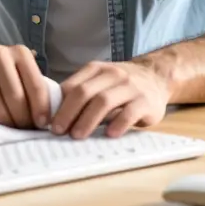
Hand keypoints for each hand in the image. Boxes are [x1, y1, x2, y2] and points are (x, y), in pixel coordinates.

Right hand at [0, 43, 50, 128]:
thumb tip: (45, 121)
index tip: (43, 124)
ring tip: (10, 129)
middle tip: (24, 129)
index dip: (41, 109)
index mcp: (18, 53)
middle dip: (22, 121)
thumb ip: (35, 88)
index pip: (36, 86)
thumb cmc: (4, 70)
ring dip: (5, 127)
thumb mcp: (22, 69)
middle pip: (15, 100)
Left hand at [51, 60, 170, 138]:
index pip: (72, 86)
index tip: (47, 122)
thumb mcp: (101, 81)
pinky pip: (130, 112)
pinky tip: (109, 134)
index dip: (57, 105)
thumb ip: (82, 93)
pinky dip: (118, 124)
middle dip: (68, 113)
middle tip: (58, 131)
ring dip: (87, 120)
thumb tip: (54, 115)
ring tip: (77, 136)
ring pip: (104, 101)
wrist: (157, 77)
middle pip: (84, 92)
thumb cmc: (122, 85)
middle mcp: (113, 74)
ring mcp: (131, 86)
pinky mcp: (146, 101)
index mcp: (96, 69)